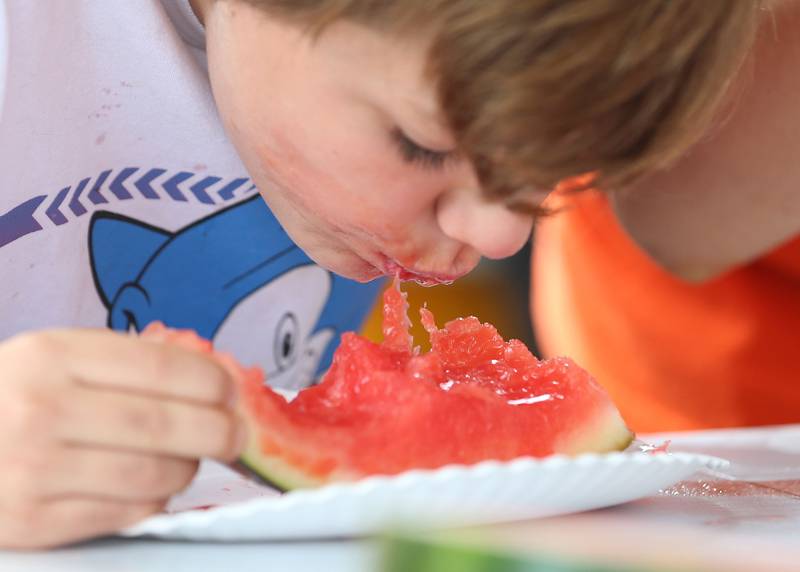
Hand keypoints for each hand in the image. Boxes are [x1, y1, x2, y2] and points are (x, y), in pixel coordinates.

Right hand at [0, 328, 242, 548]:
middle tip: (235, 434)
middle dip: (218, 430)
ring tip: (188, 458)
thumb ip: (125, 362)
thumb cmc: (13, 398)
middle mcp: (40, 409)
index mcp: (50, 356)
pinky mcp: (32, 522)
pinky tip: (153, 486)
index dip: (211, 381)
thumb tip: (213, 377)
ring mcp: (32, 469)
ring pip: (152, 474)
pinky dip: (154, 500)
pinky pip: (126, 513)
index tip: (232, 391)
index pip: (159, 367)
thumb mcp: (55, 358)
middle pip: (163, 424)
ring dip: (187, 468)